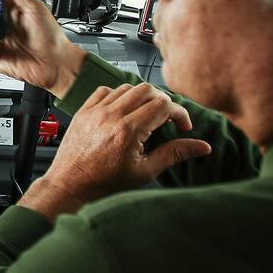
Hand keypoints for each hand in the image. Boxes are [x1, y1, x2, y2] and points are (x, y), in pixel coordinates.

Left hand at [21, 82, 211, 220]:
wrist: (70, 185)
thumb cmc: (106, 183)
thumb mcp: (145, 171)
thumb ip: (174, 153)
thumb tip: (202, 146)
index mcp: (128, 130)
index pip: (163, 105)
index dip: (179, 113)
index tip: (182, 126)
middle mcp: (111, 116)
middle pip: (147, 90)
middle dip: (163, 102)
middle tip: (165, 119)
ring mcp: (95, 111)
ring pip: (127, 88)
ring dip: (141, 98)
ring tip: (145, 116)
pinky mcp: (83, 111)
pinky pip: (105, 91)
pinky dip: (118, 96)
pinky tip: (123, 111)